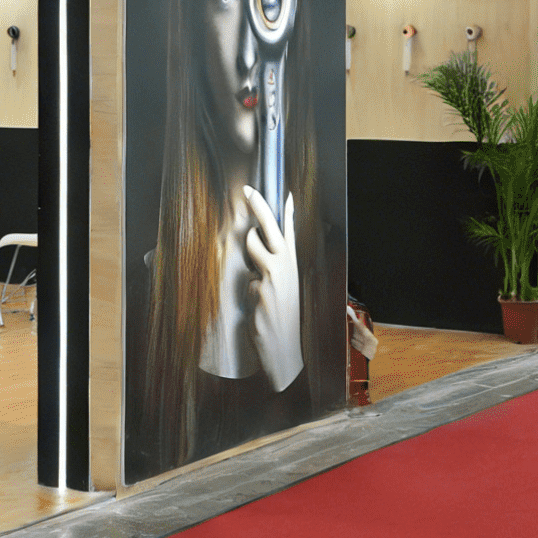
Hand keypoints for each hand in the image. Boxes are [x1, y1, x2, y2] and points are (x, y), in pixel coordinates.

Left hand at [243, 187, 302, 390]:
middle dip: (260, 207)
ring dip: (248, 256)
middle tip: (247, 190)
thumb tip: (257, 244)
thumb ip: (271, 266)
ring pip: (253, 246)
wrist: (284, 348)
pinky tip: (257, 306)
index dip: (287, 213)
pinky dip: (248, 290)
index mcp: (291, 266)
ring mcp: (277, 276)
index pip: (290, 233)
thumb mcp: (279, 288)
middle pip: (272, 229)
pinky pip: (246, 278)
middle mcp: (287, 267)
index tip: (286, 192)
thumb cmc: (278, 316)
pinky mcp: (264, 288)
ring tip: (258, 282)